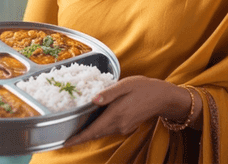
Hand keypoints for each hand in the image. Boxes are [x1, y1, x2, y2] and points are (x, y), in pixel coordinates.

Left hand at [63, 75, 187, 146]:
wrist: (162, 97)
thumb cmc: (143, 88)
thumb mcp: (125, 85)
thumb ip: (108, 93)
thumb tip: (93, 100)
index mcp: (116, 115)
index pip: (93, 131)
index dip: (78, 138)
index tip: (65, 143)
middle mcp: (119, 125)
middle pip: (95, 135)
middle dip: (80, 137)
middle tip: (64, 136)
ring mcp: (123, 128)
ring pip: (101, 133)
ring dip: (88, 133)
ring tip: (74, 129)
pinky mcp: (126, 127)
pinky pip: (108, 130)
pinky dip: (98, 129)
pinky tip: (92, 122)